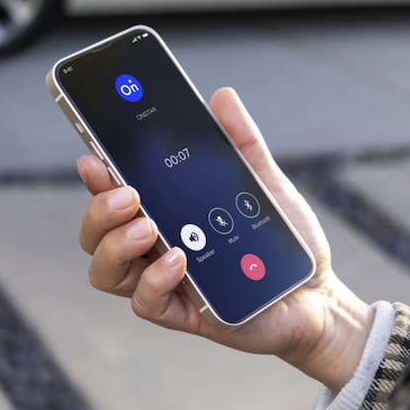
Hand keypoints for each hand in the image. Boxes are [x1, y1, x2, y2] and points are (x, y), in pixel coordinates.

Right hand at [77, 87, 373, 389]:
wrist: (317, 292)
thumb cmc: (282, 239)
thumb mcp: (264, 182)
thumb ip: (241, 141)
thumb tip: (222, 96)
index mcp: (164, 212)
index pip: (113, 193)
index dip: (95, 176)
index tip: (92, 155)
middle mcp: (153, 247)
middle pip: (95, 233)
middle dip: (99, 209)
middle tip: (129, 193)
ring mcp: (164, 282)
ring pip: (105, 271)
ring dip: (115, 245)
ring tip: (148, 226)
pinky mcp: (184, 313)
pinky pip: (145, 303)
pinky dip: (154, 280)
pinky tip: (178, 260)